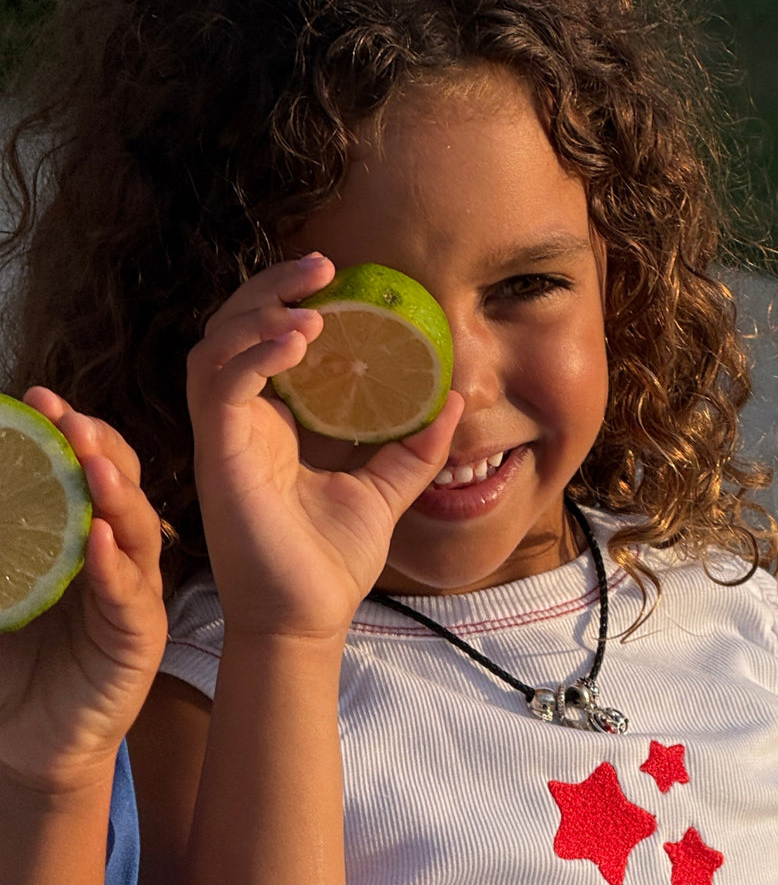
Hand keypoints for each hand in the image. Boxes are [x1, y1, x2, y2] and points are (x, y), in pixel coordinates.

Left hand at [0, 389, 166, 789]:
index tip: (36, 395)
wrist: (23, 743)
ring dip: (116, 494)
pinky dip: (115, 565)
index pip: (84, 468)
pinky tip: (98, 539)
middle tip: (69, 419)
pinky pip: (131, 595)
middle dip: (99, 446)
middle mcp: (112, 555)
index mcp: (78, 533)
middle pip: (122, 485)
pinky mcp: (138, 639)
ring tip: (92, 464)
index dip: (69, 430)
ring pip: (138, 530)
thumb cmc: (6, 662)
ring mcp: (130, 594)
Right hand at [186, 253, 462, 638]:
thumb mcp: (384, 492)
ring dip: (259, 313)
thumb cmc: (330, 561)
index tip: (337, 275)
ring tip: (312, 306)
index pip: (267, 340)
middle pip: (234, 327)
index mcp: (273, 422)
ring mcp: (224, 437)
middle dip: (271, 287)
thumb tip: (453, 401)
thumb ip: (413, 448)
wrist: (308, 618)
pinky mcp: (217, 454)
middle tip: (323, 265)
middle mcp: (242, 422)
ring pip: (216, 345)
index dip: (291, 299)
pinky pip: (220, 385)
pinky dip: (253, 355)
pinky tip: (297, 342)